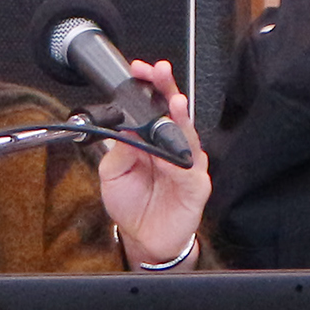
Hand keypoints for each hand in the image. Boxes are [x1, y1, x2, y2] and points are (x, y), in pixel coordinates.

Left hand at [98, 59, 209, 268]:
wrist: (142, 238)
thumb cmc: (132, 203)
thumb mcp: (114, 172)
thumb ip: (120, 146)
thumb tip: (125, 121)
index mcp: (152, 139)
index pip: (154, 106)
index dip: (150, 87)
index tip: (140, 70)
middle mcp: (172, 147)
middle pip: (174, 112)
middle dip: (167, 89)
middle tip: (159, 73)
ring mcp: (186, 164)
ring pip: (187, 135)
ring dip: (180, 118)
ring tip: (174, 102)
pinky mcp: (195, 186)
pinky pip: (190, 169)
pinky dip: (180, 160)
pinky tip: (172, 152)